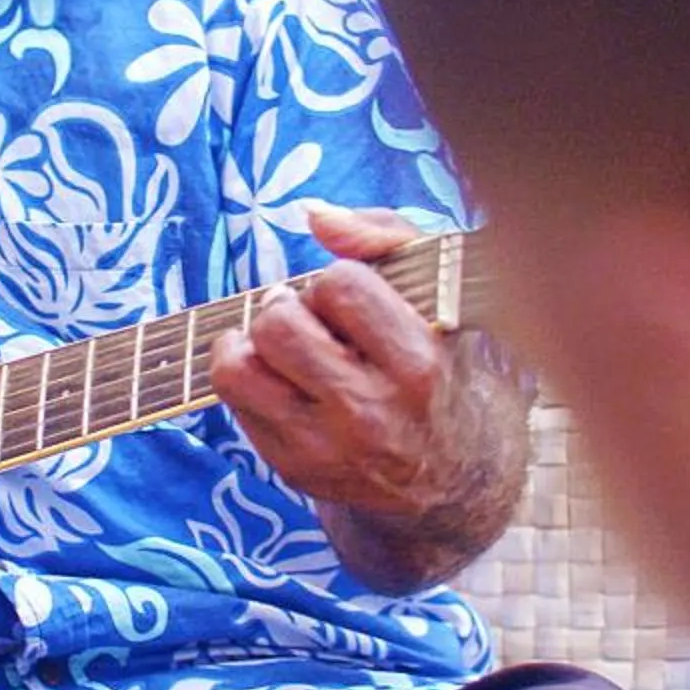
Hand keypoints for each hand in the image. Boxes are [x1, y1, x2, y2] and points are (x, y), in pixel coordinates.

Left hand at [209, 204, 451, 517]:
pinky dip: (251, 375)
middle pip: (278, 325)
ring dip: (253, 341)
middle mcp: (370, 415)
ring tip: (284, 342)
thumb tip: (313, 213)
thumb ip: (387, 235)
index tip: (357, 300)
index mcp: (418, 367)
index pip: (340, 287)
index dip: (340, 280)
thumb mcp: (445, 296)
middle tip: (314, 319)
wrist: (455, 476)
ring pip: (238, 368)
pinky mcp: (293, 468)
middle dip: (290, 307)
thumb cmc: (447, 367)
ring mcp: (325, 449)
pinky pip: (235, 401)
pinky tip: (283, 376)